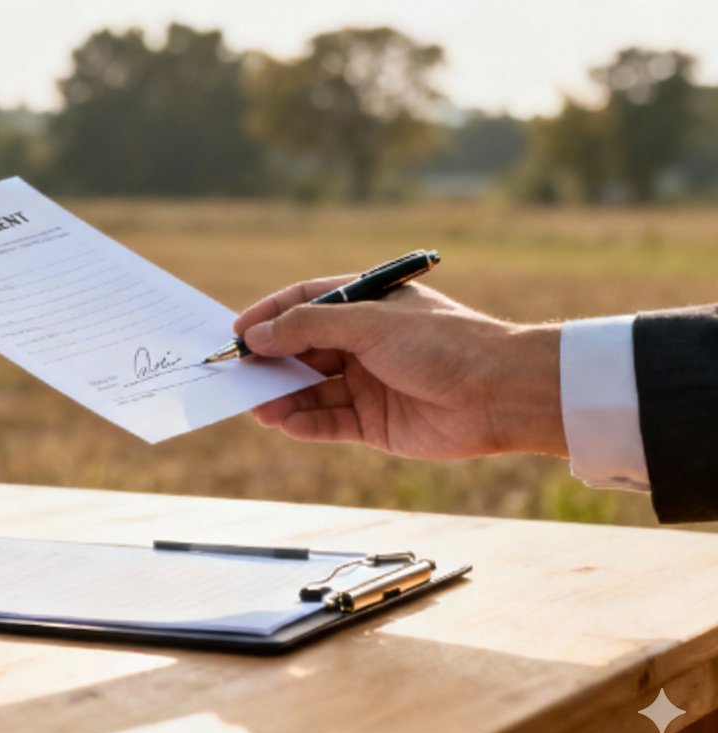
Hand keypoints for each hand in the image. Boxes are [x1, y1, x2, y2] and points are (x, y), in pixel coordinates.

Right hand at [234, 276, 567, 459]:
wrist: (499, 393)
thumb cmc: (442, 343)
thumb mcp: (368, 323)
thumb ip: (308, 328)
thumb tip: (257, 335)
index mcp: (366, 306)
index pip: (304, 303)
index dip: (269, 315)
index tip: (237, 333)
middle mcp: (364, 343)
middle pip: (302, 350)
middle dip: (271, 363)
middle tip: (237, 376)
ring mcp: (368, 383)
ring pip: (312, 390)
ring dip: (283, 398)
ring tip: (258, 408)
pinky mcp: (375, 422)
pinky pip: (330, 423)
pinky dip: (307, 424)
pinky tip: (287, 424)